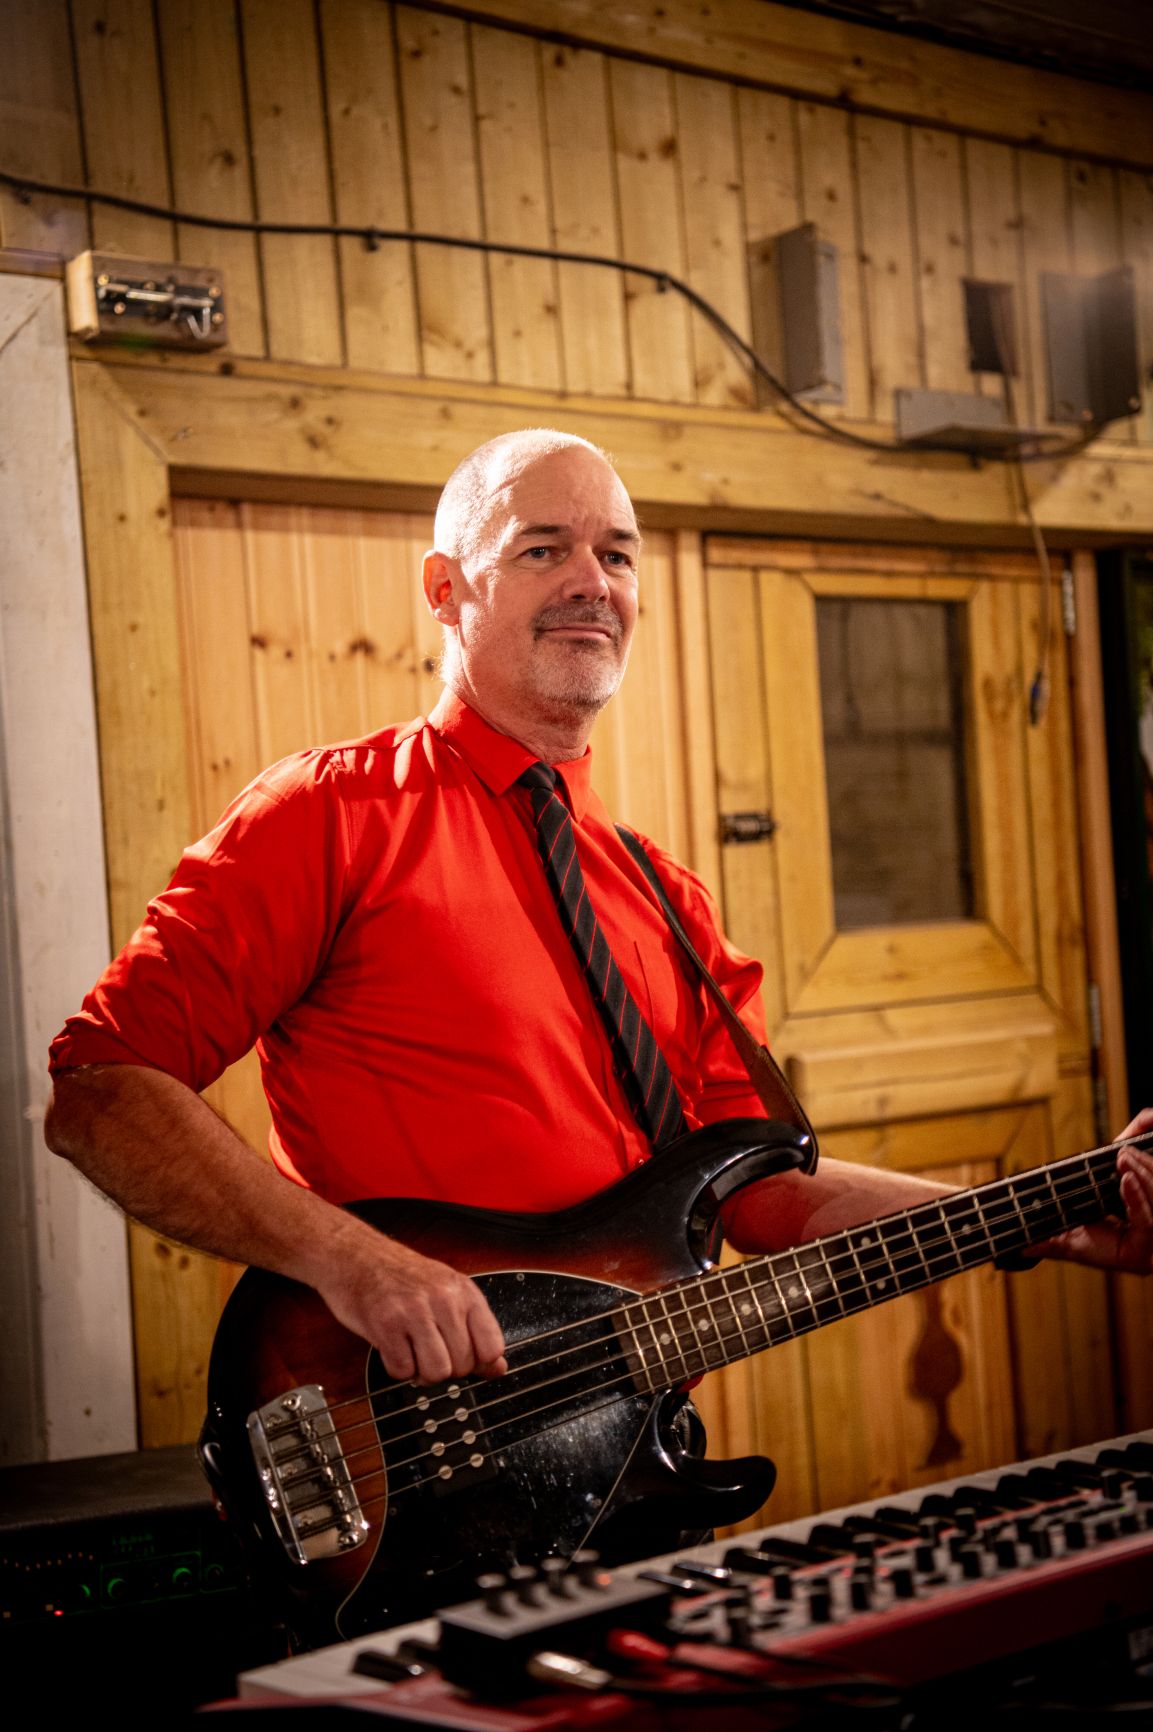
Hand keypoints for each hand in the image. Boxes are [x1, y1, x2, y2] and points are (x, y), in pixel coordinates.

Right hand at [313, 1223, 507, 1385]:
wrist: (357, 1255)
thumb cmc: (401, 1276)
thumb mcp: (447, 1292)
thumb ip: (475, 1330)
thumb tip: (497, 1368)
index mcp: (464, 1291)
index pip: (491, 1347)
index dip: (478, 1362)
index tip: (463, 1357)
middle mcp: (443, 1299)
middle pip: (462, 1365)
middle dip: (445, 1368)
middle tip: (428, 1350)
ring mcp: (414, 1311)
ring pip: (436, 1372)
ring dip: (422, 1372)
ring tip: (412, 1352)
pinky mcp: (385, 1324)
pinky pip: (403, 1371)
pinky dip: (397, 1368)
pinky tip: (393, 1347)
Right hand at [1034, 1108, 1152, 1273]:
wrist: (1108, 1244)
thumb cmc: (1091, 1246)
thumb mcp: (1070, 1245)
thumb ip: (1050, 1245)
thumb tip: (1023, 1246)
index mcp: (1139, 1255)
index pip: (1147, 1226)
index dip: (1138, 1201)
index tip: (1125, 1177)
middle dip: (1143, 1173)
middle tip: (1123, 1153)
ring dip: (1147, 1165)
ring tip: (1126, 1149)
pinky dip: (1150, 1164)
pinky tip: (1138, 1150)